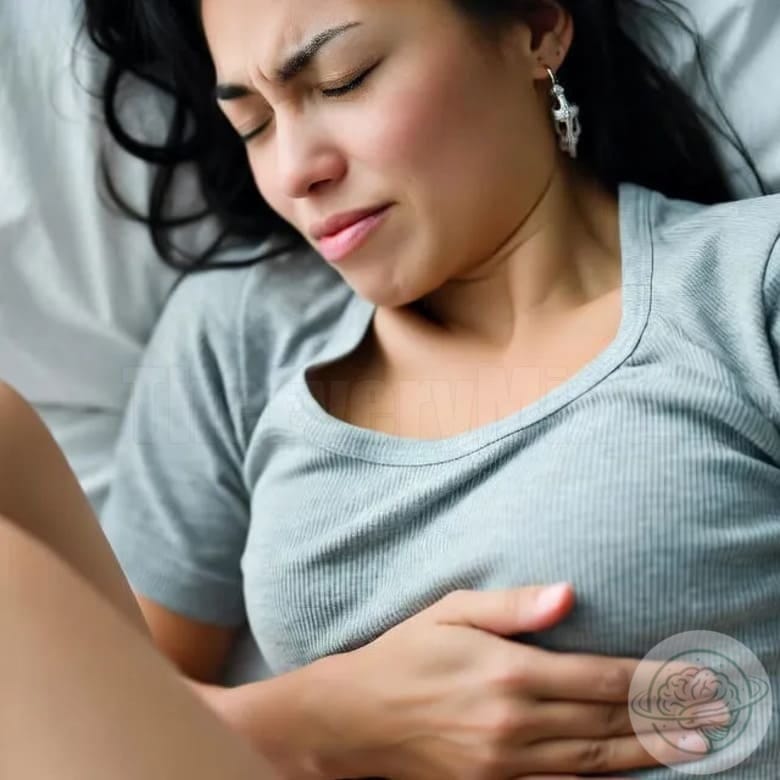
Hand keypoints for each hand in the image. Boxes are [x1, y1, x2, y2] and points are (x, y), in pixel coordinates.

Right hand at [308, 584, 708, 778]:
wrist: (359, 717)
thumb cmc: (406, 654)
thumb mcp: (451, 611)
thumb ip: (513, 606)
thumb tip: (568, 594)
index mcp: (507, 672)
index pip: (598, 677)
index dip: (651, 678)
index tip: (693, 676)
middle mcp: (514, 722)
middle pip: (606, 719)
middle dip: (665, 714)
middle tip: (713, 711)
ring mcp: (507, 762)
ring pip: (595, 758)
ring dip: (649, 750)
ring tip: (696, 744)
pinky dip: (605, 776)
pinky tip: (632, 768)